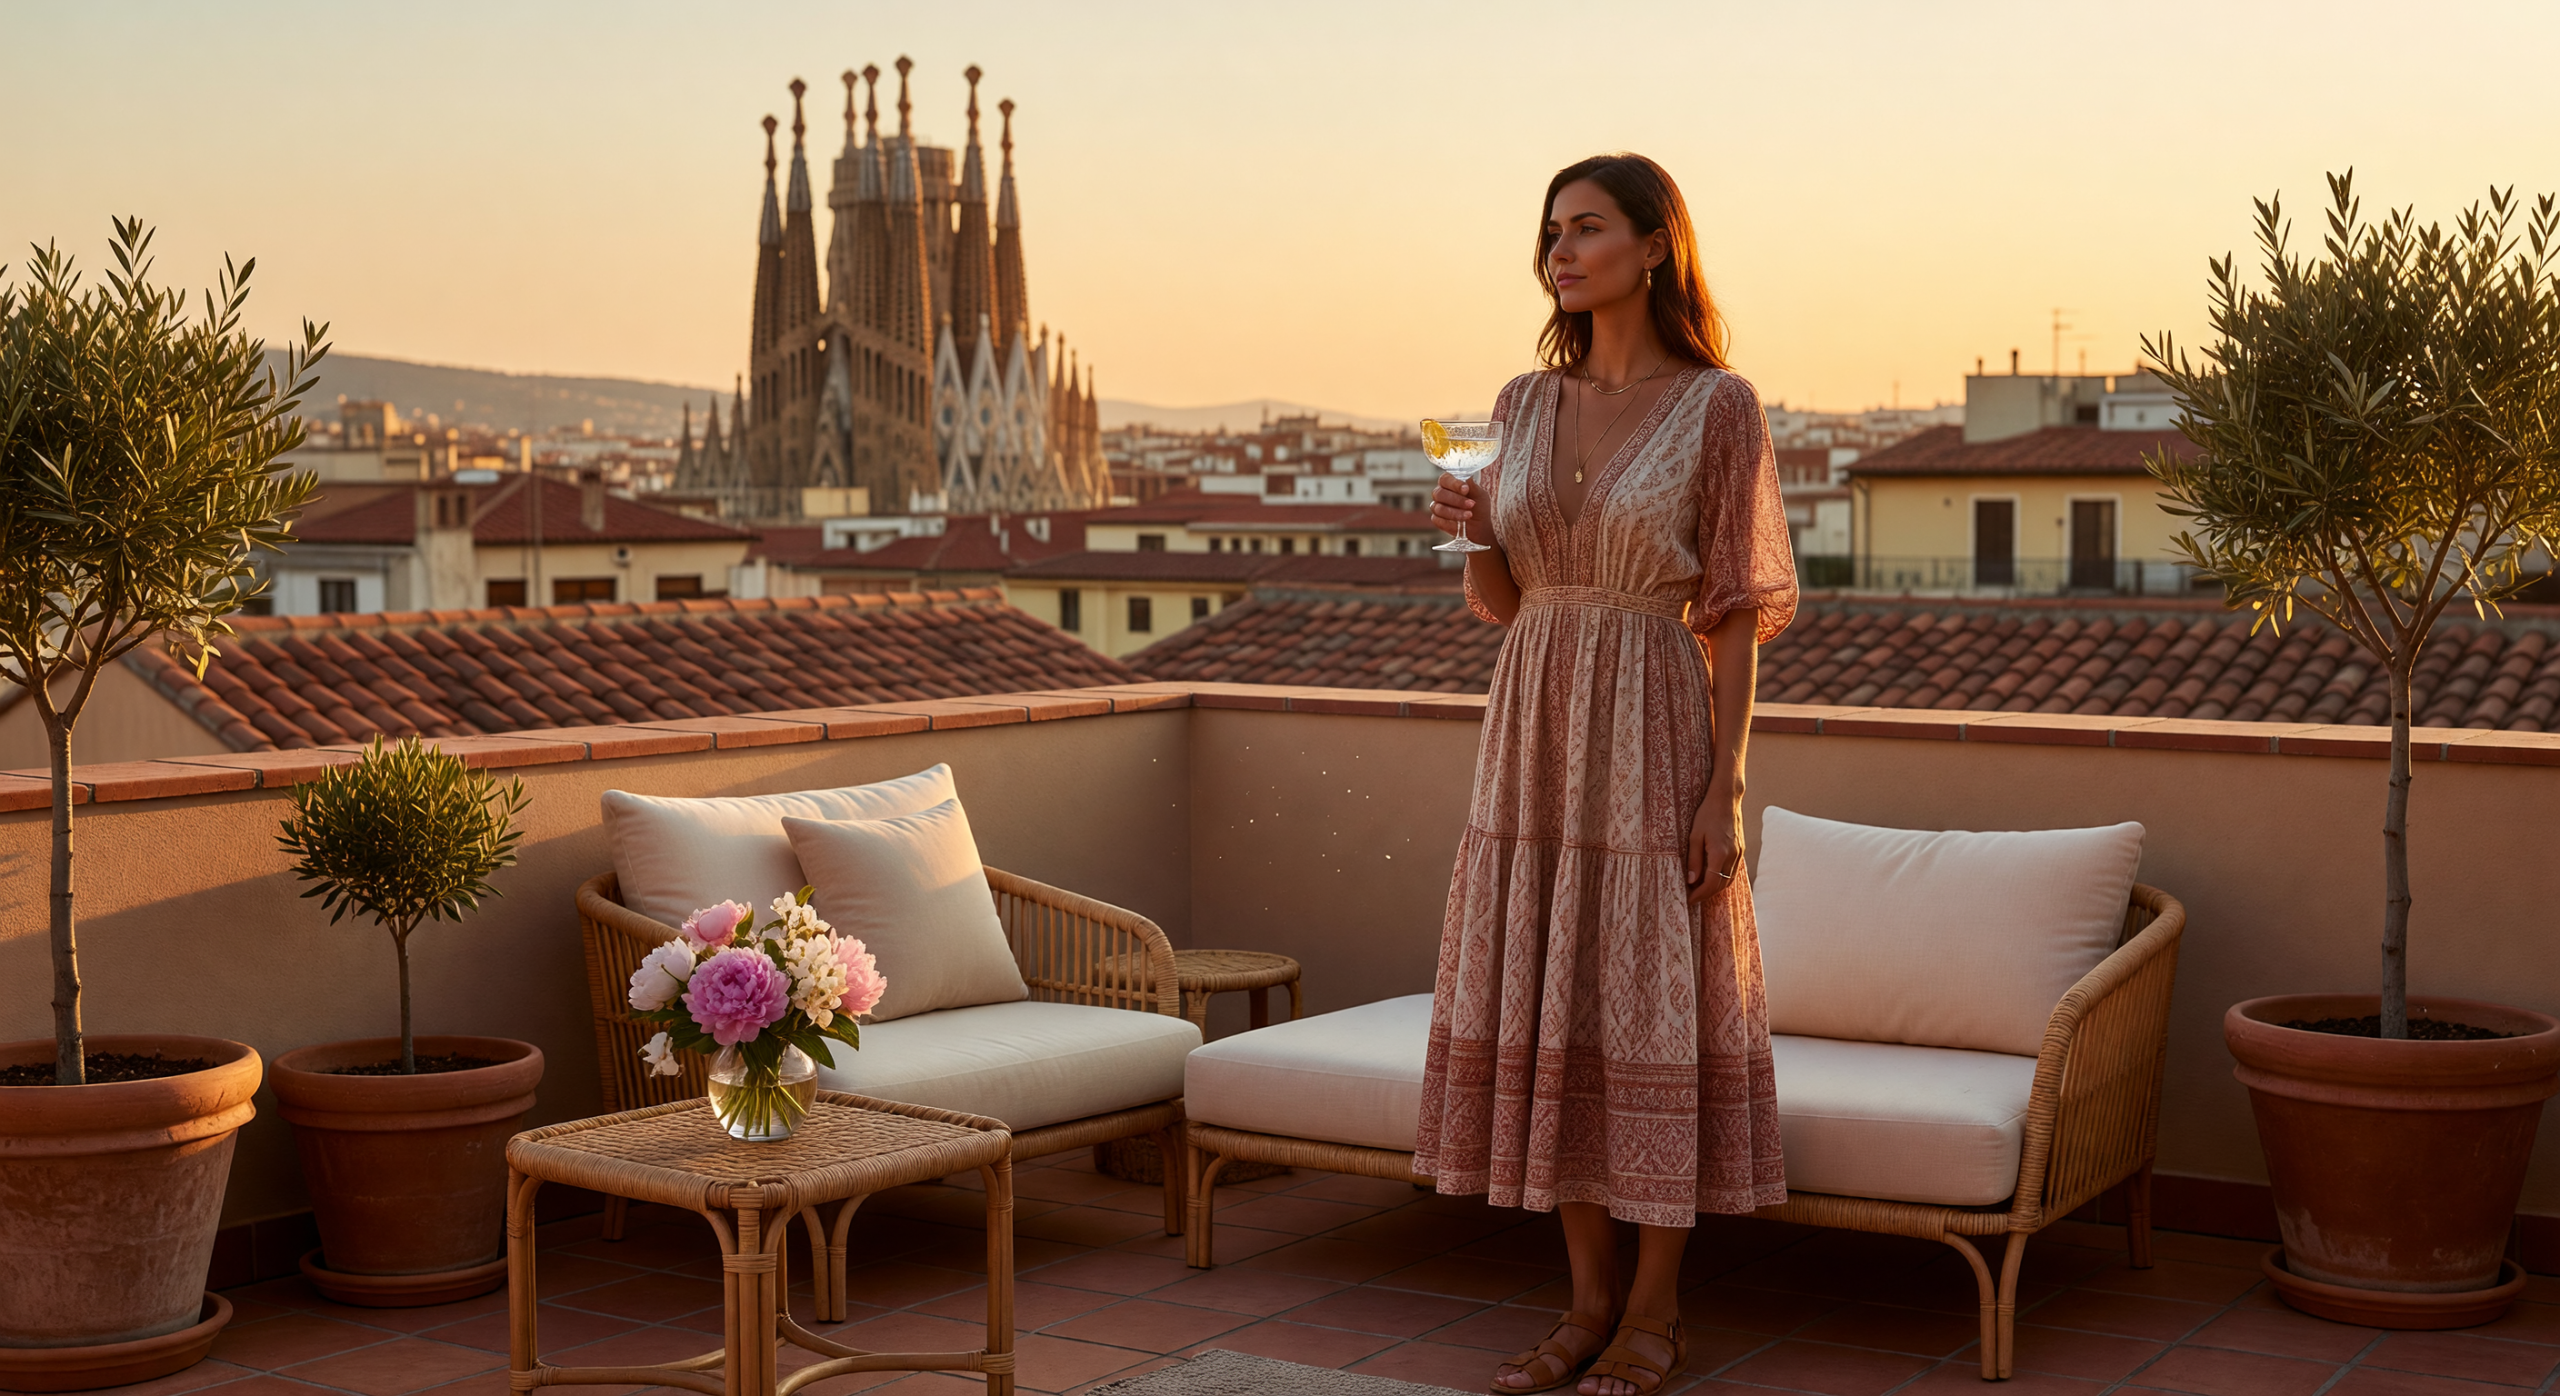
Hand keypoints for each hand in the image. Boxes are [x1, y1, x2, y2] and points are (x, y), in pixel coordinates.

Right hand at [1429, 471, 1482, 538]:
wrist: (1481, 525)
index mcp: (1449, 483)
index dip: (1454, 484)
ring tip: (1469, 515)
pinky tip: (1460, 523)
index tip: (1466, 489)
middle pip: (1439, 494)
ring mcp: (1437, 506)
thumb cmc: (1479, 506)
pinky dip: (1449, 523)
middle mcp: (1440, 493)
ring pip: (1438, 508)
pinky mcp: (1437, 519)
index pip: (1445, 479)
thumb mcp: (1479, 494)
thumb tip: (1466, 477)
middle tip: (1471, 504)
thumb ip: (1471, 485)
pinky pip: (1437, 520)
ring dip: (1455, 512)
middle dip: (1456, 500)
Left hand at [1687, 782, 1743, 905]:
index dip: (1699, 894)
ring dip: (1715, 888)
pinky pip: (1733, 871)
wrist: (1726, 799)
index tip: (1689, 899)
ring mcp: (1739, 853)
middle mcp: (1732, 856)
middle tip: (1692, 897)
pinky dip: (1723, 879)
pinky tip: (1713, 878)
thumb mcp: (1694, 836)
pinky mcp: (1741, 850)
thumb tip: (1691, 880)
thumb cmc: (1707, 814)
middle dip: (1706, 894)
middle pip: (1721, 885)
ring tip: (1700, 890)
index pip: (1711, 883)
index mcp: (1720, 854)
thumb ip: (1694, 860)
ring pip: (1729, 880)